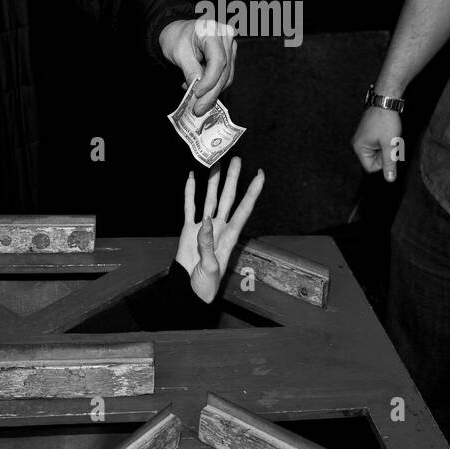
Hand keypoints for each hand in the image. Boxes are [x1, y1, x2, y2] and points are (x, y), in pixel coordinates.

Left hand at [159, 17, 236, 115]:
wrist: (177, 32)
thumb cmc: (176, 38)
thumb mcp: (178, 53)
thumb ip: (190, 71)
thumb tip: (198, 92)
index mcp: (211, 30)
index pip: (217, 60)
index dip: (209, 80)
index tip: (198, 94)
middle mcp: (225, 36)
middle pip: (224, 70)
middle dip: (211, 92)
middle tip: (199, 109)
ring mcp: (229, 45)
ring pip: (227, 75)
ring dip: (212, 92)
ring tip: (197, 102)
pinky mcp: (229, 54)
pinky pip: (225, 75)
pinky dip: (214, 86)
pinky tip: (201, 92)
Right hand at [175, 157, 265, 302]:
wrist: (189, 290)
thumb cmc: (206, 284)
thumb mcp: (210, 267)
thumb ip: (207, 244)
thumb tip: (206, 221)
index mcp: (230, 235)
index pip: (244, 208)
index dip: (253, 191)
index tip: (260, 174)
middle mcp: (220, 227)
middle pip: (228, 197)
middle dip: (233, 178)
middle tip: (237, 158)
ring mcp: (204, 227)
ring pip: (210, 198)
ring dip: (213, 181)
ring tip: (216, 163)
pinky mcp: (189, 230)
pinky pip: (190, 207)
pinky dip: (190, 192)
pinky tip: (192, 178)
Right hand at [352, 106, 401, 181]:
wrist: (385, 100)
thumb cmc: (386, 121)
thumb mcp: (390, 144)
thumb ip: (389, 163)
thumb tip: (390, 179)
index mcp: (359, 148)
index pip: (371, 168)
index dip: (383, 162)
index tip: (388, 149)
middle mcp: (357, 143)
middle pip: (373, 160)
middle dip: (385, 153)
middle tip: (390, 141)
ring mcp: (362, 136)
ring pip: (377, 151)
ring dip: (386, 146)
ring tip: (389, 135)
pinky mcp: (368, 131)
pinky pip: (377, 143)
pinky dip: (385, 140)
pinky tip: (388, 131)